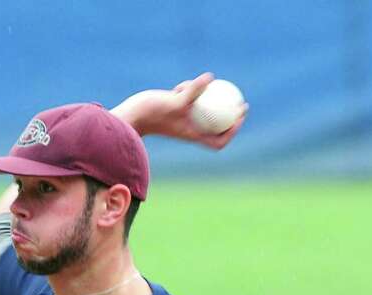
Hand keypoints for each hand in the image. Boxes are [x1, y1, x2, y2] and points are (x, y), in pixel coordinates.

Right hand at [111, 73, 247, 148]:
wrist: (131, 115)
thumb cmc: (153, 113)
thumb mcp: (176, 100)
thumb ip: (193, 91)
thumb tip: (210, 77)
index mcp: (193, 136)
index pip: (219, 140)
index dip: (232, 132)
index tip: (240, 118)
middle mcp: (188, 130)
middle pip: (214, 127)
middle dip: (229, 117)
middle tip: (240, 103)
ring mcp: (180, 120)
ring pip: (200, 111)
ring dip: (206, 100)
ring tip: (212, 87)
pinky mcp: (171, 110)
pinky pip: (186, 102)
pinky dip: (188, 92)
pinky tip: (186, 84)